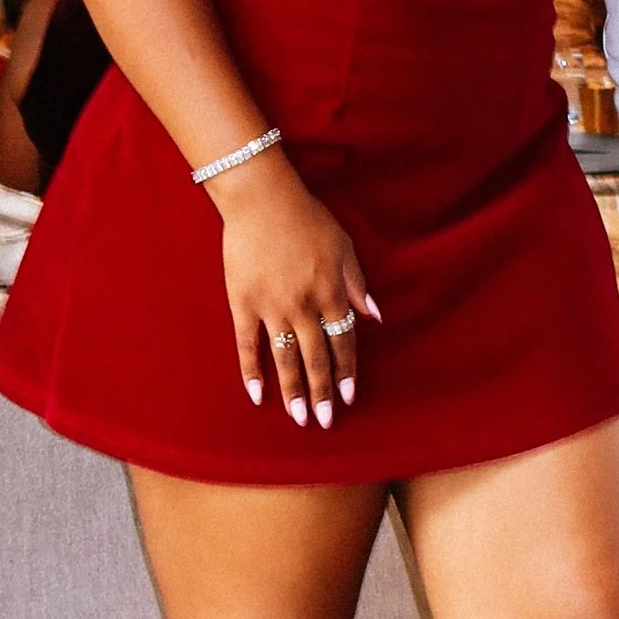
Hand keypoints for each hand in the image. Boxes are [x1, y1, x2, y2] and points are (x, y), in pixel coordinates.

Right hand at [213, 157, 380, 431]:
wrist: (261, 198)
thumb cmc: (307, 218)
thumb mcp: (344, 246)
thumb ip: (358, 284)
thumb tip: (375, 317)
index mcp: (330, 291)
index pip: (343, 340)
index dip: (346, 370)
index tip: (348, 397)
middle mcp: (303, 305)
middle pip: (316, 357)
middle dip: (322, 391)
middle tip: (324, 420)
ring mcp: (271, 306)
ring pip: (285, 358)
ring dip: (293, 390)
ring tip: (299, 418)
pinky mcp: (242, 303)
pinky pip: (247, 344)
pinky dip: (251, 371)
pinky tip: (258, 395)